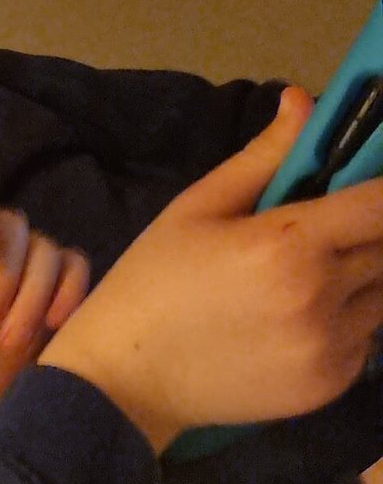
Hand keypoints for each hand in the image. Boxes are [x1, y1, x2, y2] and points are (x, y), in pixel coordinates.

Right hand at [41, 88, 382, 451]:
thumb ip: (263, 156)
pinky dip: (349, 326)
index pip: (381, 204)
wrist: (125, 380)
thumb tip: (303, 99)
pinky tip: (298, 324)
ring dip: (362, 281)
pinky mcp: (329, 385)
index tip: (369, 191)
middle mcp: (321, 295)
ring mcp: (331, 346)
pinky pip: (366, 341)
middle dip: (365, 235)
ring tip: (309, 281)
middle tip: (323, 236)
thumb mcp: (197, 209)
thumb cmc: (153, 283)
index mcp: (289, 243)